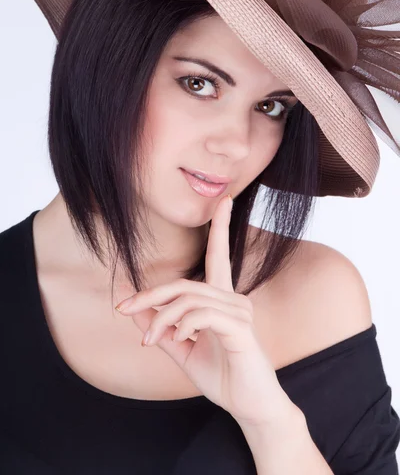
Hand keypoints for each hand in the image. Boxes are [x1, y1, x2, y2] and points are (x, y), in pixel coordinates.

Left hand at [115, 194, 294, 427]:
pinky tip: (178, 339)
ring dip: (162, 318)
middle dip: (151, 294)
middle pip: (185, 283)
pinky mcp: (241, 329)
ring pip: (189, 298)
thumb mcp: (181, 349)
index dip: (220, 227)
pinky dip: (182, 324)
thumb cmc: (222, 375)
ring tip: (150, 340)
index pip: (220, 255)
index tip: (224, 200)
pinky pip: (203, 315)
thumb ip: (160, 326)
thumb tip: (134, 307)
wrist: (250, 407)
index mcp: (222, 300)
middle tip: (124, 307)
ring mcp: (240, 312)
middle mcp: (233, 299)